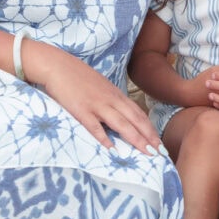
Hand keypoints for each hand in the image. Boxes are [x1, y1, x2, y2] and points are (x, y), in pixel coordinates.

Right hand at [23, 40, 160, 155]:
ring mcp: (97, 104)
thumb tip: (120, 115)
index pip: (138, 113)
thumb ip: (110, 100)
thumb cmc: (78, 77)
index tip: (158, 143)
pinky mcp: (81, 109)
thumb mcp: (100, 87)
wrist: (58, 65)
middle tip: (159, 152)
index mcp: (115, 94)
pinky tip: (112, 149)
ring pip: (121, 123)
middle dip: (148, 137)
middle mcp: (110, 99)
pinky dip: (104, 138)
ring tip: (145, 153)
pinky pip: (94, 126)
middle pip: (135, 119)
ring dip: (135, 139)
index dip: (149, 129)